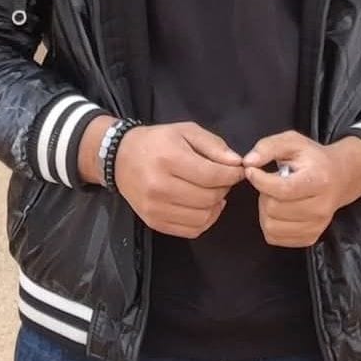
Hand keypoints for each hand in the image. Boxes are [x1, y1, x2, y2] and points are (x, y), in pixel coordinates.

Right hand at [112, 122, 243, 238]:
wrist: (121, 157)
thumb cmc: (158, 141)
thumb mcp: (186, 131)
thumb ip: (214, 145)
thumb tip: (237, 163)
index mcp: (169, 159)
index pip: (211, 176)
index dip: (232, 175)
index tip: (239, 170)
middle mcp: (160, 186)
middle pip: (208, 198)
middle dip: (224, 189)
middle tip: (223, 179)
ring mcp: (155, 208)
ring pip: (202, 217)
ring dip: (215, 205)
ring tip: (213, 191)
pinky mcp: (154, 222)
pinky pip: (191, 230)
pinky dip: (204, 220)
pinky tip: (203, 205)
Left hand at [243, 132, 360, 248]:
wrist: (340, 178)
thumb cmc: (314, 159)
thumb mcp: (292, 142)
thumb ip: (268, 147)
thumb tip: (249, 162)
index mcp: (319, 180)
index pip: (282, 189)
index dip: (260, 180)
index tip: (251, 171)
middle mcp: (321, 207)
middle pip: (274, 209)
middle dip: (265, 194)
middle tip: (271, 183)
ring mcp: (317, 226)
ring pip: (271, 226)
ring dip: (266, 210)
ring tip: (276, 197)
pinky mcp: (310, 238)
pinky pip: (275, 237)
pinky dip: (270, 223)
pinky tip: (280, 209)